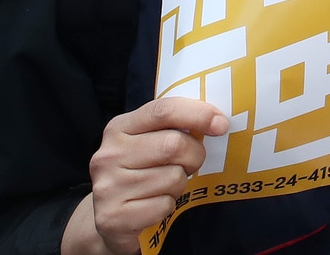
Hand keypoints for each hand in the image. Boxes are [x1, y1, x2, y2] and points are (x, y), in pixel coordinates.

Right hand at [77, 97, 228, 254]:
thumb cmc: (139, 173)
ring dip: (179, 184)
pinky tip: (154, 206)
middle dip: (194, 156)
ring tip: (164, 187)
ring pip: (173, 178)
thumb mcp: (148, 141)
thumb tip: (217, 120)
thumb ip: (173, 127)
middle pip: (174, 144)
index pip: (164, 110)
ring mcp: (108, 187)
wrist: (108, 219)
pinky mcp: (114, 217)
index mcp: (119, 128)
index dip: (198, 114)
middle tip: (190, 164)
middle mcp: (109, 155)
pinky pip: (164, 206)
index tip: (221, 124)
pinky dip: (168, 206)